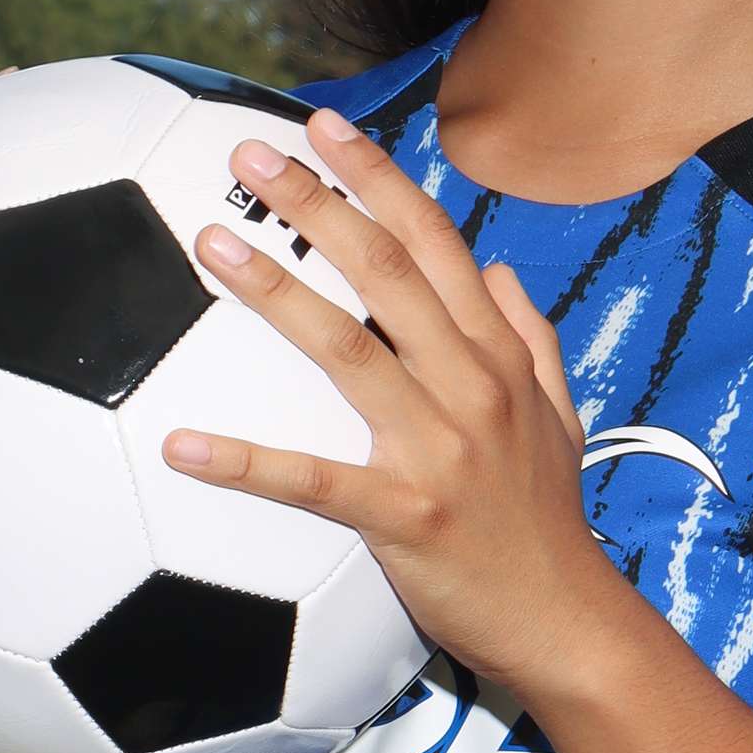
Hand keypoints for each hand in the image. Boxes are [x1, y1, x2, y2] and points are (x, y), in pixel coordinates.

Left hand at [161, 105, 629, 700]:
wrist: (570, 624)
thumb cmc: (548, 523)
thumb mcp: (562, 418)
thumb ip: (530, 339)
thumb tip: (495, 272)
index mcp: (499, 355)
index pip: (436, 241)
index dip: (378, 178)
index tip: (324, 128)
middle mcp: (472, 385)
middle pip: (386, 270)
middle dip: (317, 203)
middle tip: (249, 156)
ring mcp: (439, 448)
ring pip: (346, 349)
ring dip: (275, 290)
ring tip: (211, 244)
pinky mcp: (405, 515)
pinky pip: (312, 483)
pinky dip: (245, 463)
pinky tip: (182, 446)